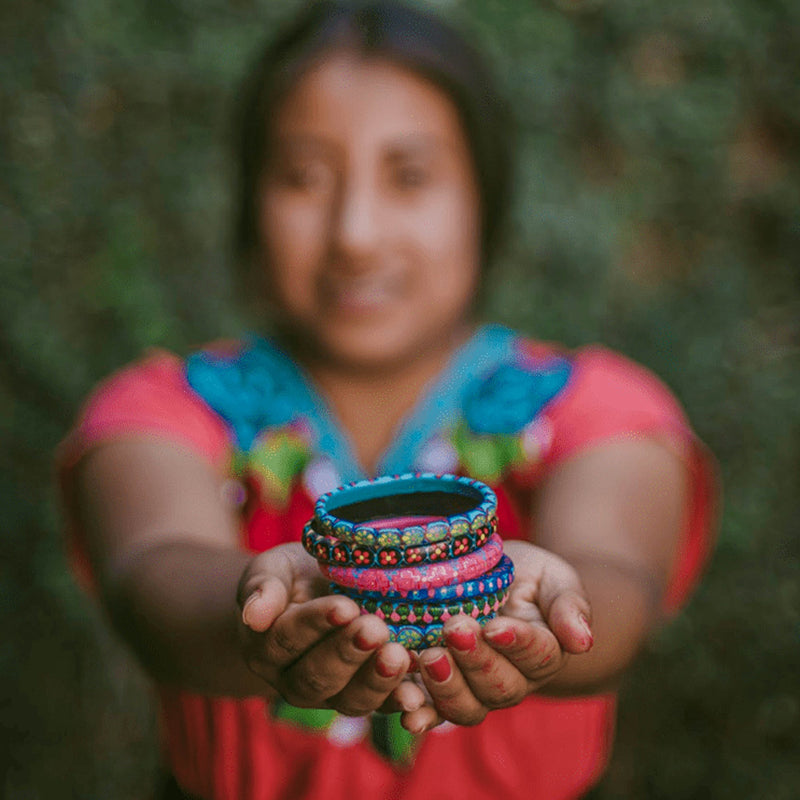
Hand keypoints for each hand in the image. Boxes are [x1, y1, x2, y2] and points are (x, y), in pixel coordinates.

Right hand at [237, 543, 425, 716]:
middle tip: (375, 629)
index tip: (343, 606)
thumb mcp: (272, 569)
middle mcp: (295, 680)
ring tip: (399, 656)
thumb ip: (263, 588)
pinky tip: (420, 695)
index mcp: (267, 647)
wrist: (316, 592)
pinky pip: (386, 707)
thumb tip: (253, 615)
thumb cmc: (293, 575)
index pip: (287, 639)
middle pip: (318, 676)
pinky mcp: (369, 697)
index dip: (315, 624)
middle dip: (349, 653)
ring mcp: (334, 695)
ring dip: (378, 680)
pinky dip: (404, 703)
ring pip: (352, 700)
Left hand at [399, 540, 592, 731]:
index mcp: (545, 652)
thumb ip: (569, 605)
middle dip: (476, 660)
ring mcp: (477, 691)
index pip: (537, 654)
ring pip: (469, 706)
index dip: (515, 642)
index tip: (494, 626)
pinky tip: (406, 710)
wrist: (500, 584)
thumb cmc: (530, 577)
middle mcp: (514, 680)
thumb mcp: (553, 577)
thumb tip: (583, 642)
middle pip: (500, 685)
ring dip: (447, 687)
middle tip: (454, 629)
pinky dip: (421, 714)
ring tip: (429, 658)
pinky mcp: (443, 690)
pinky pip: (434, 711)